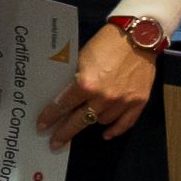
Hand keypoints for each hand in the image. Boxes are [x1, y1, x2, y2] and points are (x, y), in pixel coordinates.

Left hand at [44, 23, 158, 149]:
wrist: (139, 37)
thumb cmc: (106, 44)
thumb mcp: (81, 59)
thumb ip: (75, 80)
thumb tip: (66, 96)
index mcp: (85, 84)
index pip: (62, 106)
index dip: (50, 117)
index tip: (41, 127)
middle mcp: (103, 97)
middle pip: (79, 121)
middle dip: (64, 133)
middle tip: (54, 143)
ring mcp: (122, 102)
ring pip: (101, 121)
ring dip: (91, 121)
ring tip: (82, 122)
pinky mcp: (139, 102)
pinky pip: (125, 123)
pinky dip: (115, 130)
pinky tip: (106, 134)